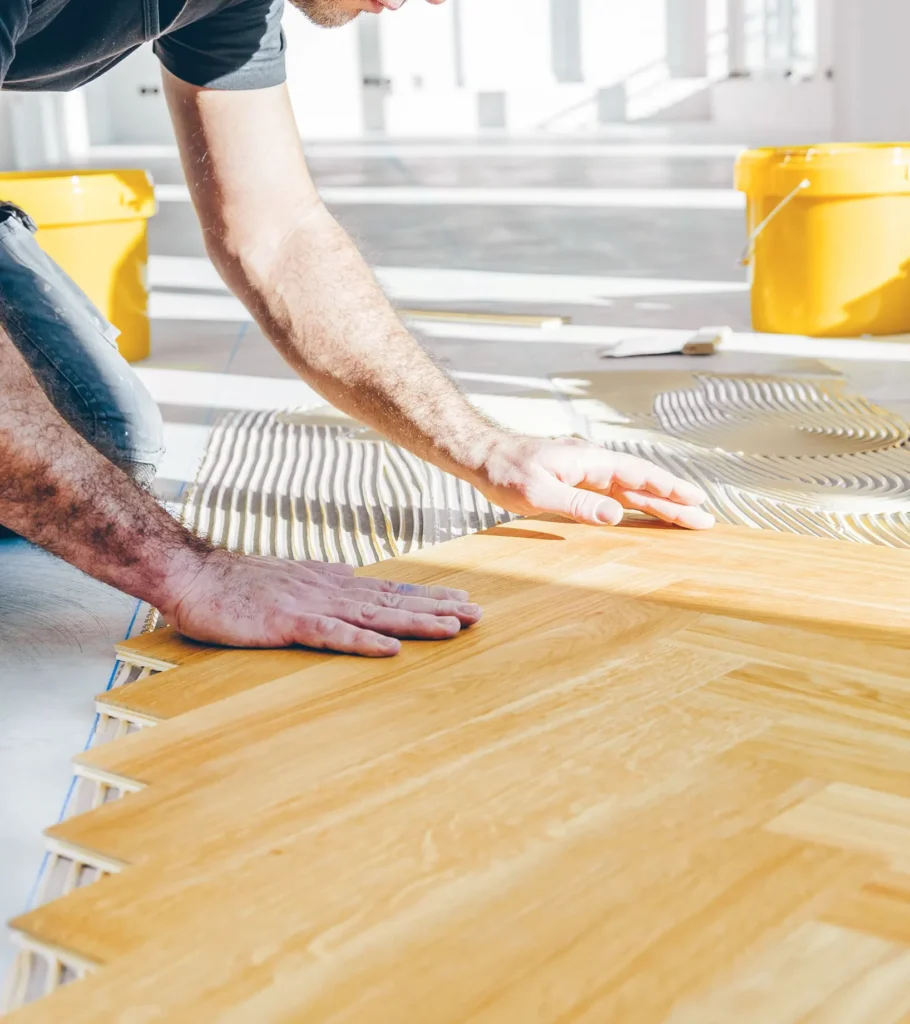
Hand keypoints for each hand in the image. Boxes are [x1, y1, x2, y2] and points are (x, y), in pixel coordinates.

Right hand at [159, 550, 480, 655]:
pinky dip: (362, 642)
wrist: (194, 577)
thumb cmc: (238, 582)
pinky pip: (331, 635)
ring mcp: (310, 606)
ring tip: (453, 627)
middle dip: (437, 608)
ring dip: (415, 622)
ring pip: (373, 616)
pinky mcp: (286, 624)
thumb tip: (352, 577)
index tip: (461, 600)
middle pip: (392, 601)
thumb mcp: (290, 577)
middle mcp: (329, 591)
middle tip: (478, 614)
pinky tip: (390, 649)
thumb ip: (323, 579)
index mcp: (330, 583)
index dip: (427, 596)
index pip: (388, 591)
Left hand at [474, 434, 714, 530]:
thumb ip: (578, 505)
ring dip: (658, 504)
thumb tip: (617, 515)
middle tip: (704, 520)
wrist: (482, 455)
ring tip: (686, 518)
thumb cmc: (505, 472)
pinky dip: (634, 503)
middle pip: (642, 484)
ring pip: (630, 489)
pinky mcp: (576, 480)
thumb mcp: (538, 493)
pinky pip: (613, 493)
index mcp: (590, 461)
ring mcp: (586, 471)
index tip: (697, 500)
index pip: (639, 475)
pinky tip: (644, 513)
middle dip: (674, 502)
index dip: (669, 489)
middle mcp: (593, 463)